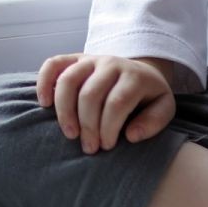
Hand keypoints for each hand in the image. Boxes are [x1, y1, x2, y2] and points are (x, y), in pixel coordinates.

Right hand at [35, 54, 175, 154]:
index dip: (108, 127)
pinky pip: (53, 64)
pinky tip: (44, 104)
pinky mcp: (74, 58)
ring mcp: (90, 59)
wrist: (140, 71)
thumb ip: (154, 122)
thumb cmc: (147, 97)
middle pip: (90, 94)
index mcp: (134, 76)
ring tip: (69, 134)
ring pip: (68, 80)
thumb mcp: (163, 108)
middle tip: (89, 148)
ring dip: (64, 111)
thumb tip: (131, 136)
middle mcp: (111, 63)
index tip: (106, 147)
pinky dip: (44, 82)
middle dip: (87, 125)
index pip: (116, 102)